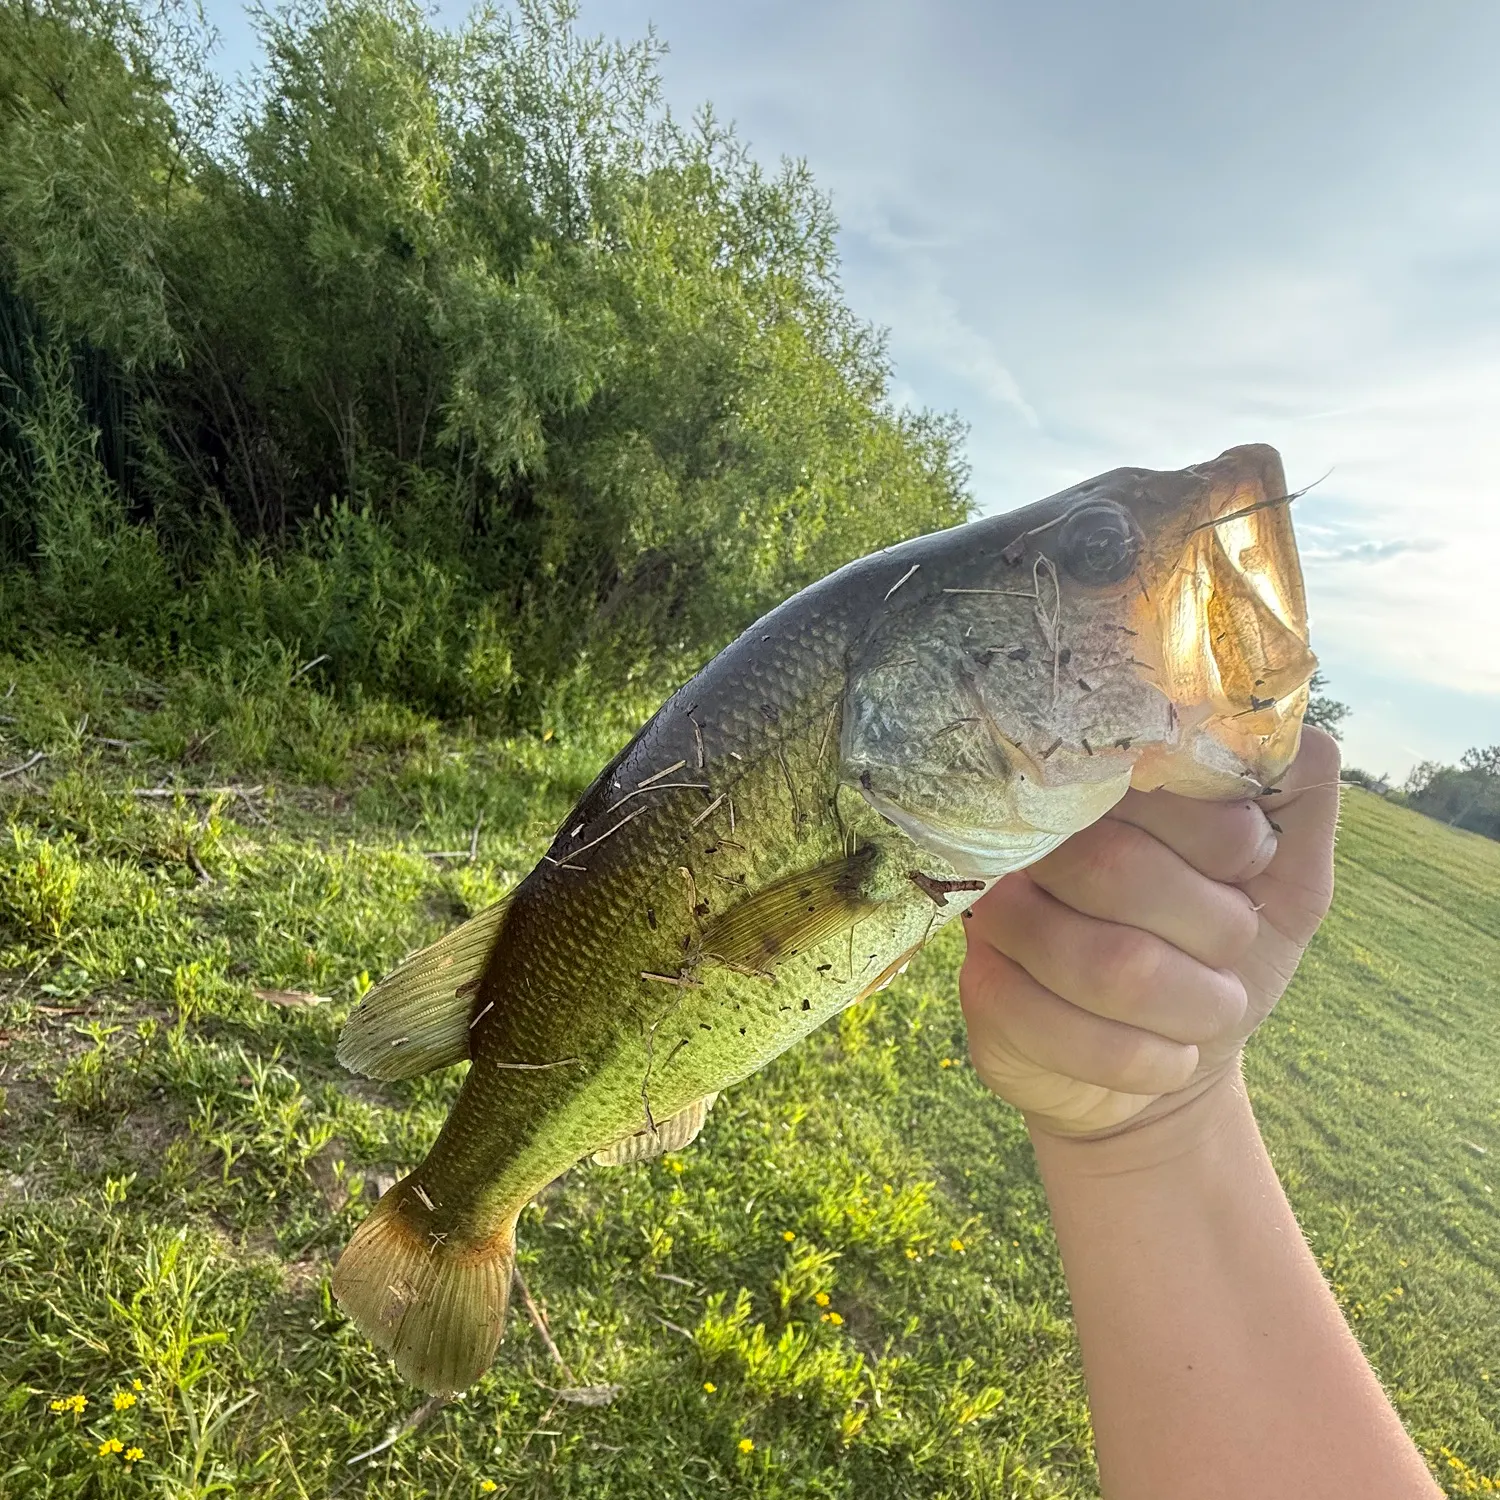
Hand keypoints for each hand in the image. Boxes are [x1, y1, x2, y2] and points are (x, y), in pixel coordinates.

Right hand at [959, 727, 1340, 1138]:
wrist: (1164, 1067)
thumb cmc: (1219, 956)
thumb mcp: (1285, 877)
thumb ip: (1298, 798)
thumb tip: (1293, 735)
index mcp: (1101, 794)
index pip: (1146, 778)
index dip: (1219, 832)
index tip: (1250, 862)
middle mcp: (1033, 843)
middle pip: (1116, 868)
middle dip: (1213, 929)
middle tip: (1233, 953)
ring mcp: (997, 919)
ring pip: (1107, 964)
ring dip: (1193, 1005)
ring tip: (1212, 1012)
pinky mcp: (984, 997)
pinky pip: (1073, 1034)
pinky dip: (1149, 1060)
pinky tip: (1165, 1057)